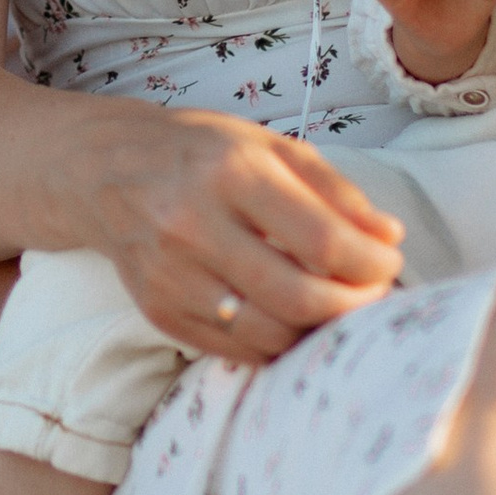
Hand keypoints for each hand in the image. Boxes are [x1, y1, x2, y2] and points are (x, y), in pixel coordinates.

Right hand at [84, 110, 404, 362]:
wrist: (105, 170)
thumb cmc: (200, 152)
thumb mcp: (269, 146)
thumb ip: (334, 190)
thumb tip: (389, 236)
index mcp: (229, 171)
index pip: (320, 239)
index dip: (369, 262)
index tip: (390, 262)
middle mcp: (193, 225)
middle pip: (297, 296)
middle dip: (353, 304)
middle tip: (373, 294)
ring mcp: (171, 276)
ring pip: (268, 333)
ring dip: (318, 331)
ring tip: (338, 308)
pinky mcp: (158, 312)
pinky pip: (235, 349)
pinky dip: (277, 344)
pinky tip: (294, 320)